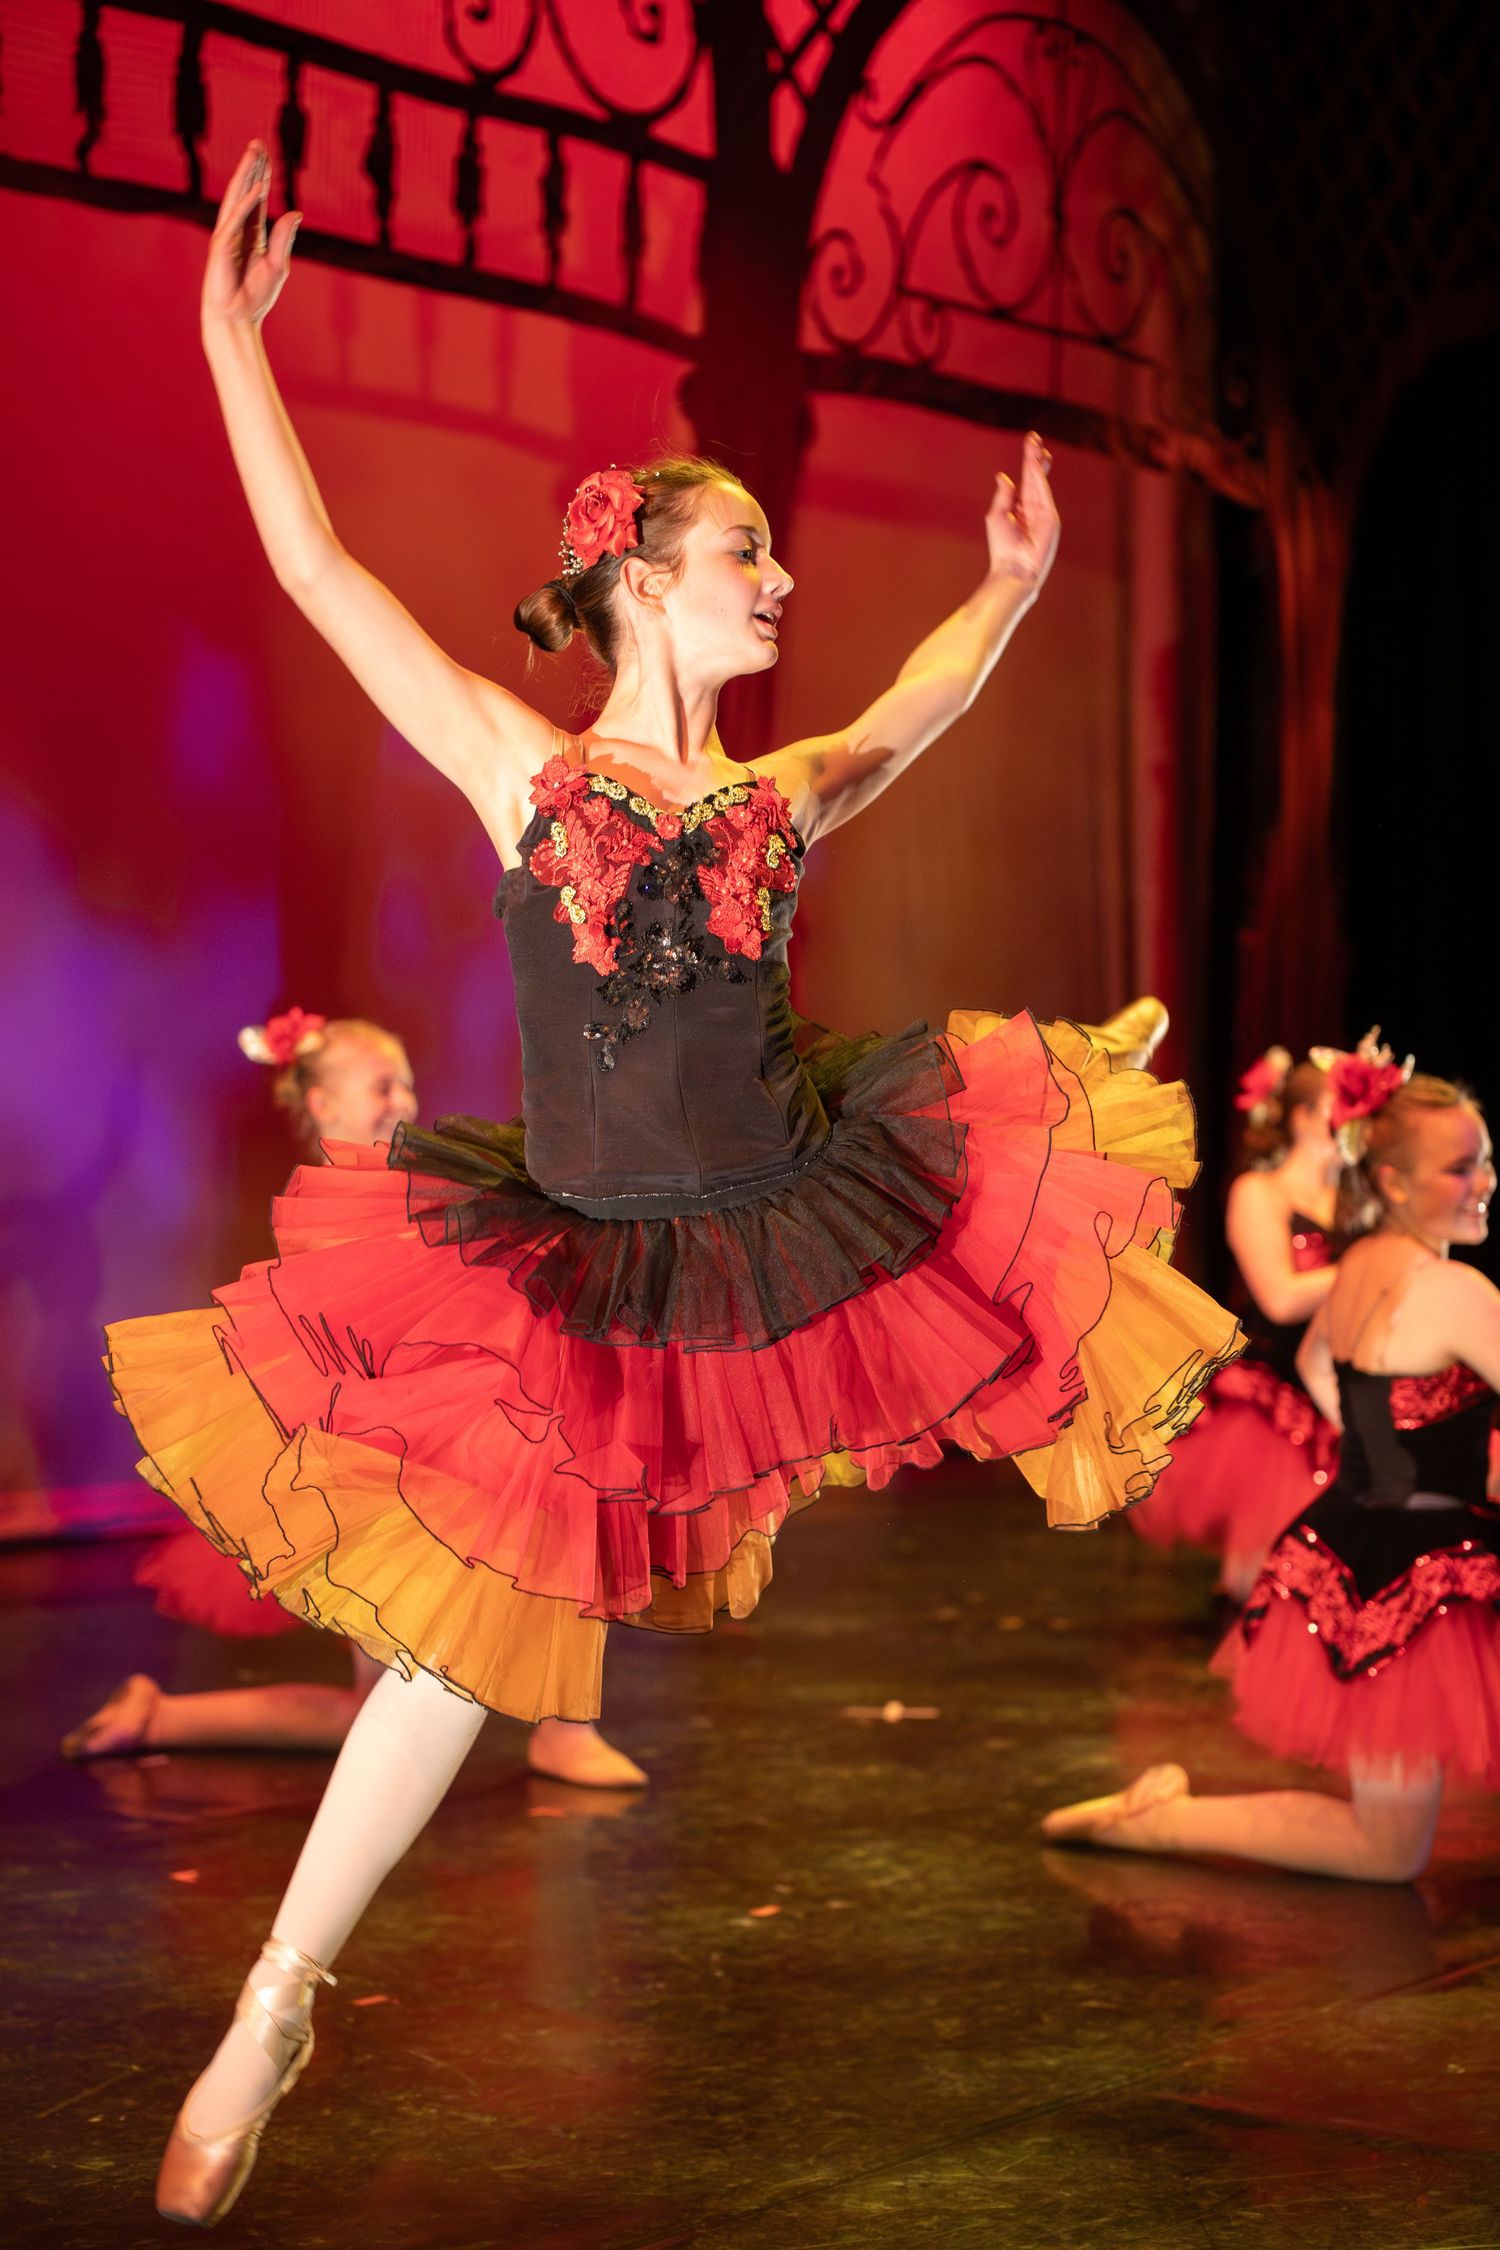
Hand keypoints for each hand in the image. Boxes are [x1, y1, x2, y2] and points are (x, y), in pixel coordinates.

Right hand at [201, 140, 301, 328]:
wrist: (238, 319)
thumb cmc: (256, 296)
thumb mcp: (277, 265)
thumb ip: (284, 238)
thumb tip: (296, 213)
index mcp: (252, 234)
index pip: (258, 199)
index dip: (262, 177)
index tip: (267, 157)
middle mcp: (238, 230)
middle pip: (245, 190)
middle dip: (251, 167)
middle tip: (258, 142)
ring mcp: (227, 235)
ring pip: (237, 197)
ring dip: (245, 174)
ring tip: (254, 152)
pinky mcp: (221, 246)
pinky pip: (236, 219)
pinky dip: (247, 202)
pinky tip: (257, 186)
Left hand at [984, 432, 1058, 591]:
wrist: (1012, 568)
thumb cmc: (1002, 547)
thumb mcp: (997, 516)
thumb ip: (1003, 496)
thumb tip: (1004, 476)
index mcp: (1022, 507)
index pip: (1027, 480)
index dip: (1028, 461)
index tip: (1030, 443)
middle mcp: (1035, 507)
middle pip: (1036, 477)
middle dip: (1035, 457)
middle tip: (1034, 438)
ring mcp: (1044, 512)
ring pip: (1040, 482)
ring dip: (1038, 463)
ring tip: (1036, 446)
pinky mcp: (1050, 519)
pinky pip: (1043, 493)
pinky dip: (1039, 477)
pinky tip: (1035, 463)